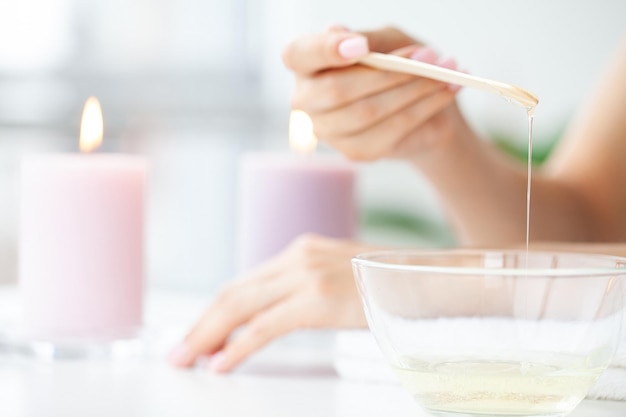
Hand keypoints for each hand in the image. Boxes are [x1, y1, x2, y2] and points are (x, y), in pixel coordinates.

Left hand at [168, 235, 379, 372]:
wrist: (429, 278)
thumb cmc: (390, 283)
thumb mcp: (341, 277)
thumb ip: (307, 288)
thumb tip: (276, 315)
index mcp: (300, 250)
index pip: (244, 283)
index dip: (215, 312)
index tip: (197, 334)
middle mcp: (297, 257)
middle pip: (233, 292)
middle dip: (200, 324)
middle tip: (177, 351)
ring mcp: (306, 275)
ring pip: (240, 306)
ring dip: (208, 336)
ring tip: (186, 360)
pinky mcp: (317, 299)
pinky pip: (265, 327)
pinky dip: (239, 347)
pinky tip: (222, 364)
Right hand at [282, 26, 461, 160]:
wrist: (423, 108)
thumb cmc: (399, 66)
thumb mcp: (389, 41)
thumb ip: (371, 40)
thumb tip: (347, 38)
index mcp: (306, 64)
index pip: (298, 55)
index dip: (324, 50)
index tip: (360, 47)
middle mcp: (306, 99)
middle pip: (338, 88)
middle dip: (390, 71)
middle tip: (430, 58)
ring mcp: (326, 130)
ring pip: (367, 111)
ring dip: (413, 90)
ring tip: (446, 75)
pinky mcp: (354, 152)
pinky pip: (388, 131)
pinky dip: (421, 110)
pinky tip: (444, 95)